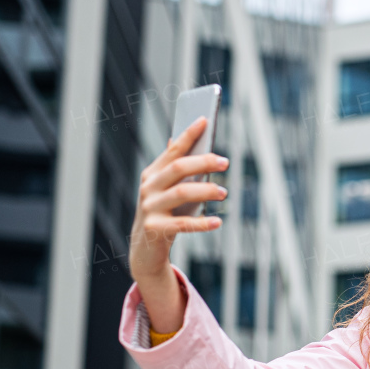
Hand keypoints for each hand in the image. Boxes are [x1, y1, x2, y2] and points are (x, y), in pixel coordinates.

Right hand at [128, 117, 228, 331]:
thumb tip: (178, 138)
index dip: (188, 134)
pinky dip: (203, 223)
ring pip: (182, 193)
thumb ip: (174, 168)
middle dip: (203, 161)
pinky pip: (183, 224)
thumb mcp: (167, 190)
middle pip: (178, 168)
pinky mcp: (154, 229)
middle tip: (225, 161)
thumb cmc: (163, 213)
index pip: (172, 150)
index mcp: (152, 174)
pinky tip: (218, 222)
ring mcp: (149, 208)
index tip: (205, 119)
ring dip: (207, 191)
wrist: (144, 249)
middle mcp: (148, 188)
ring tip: (224, 192)